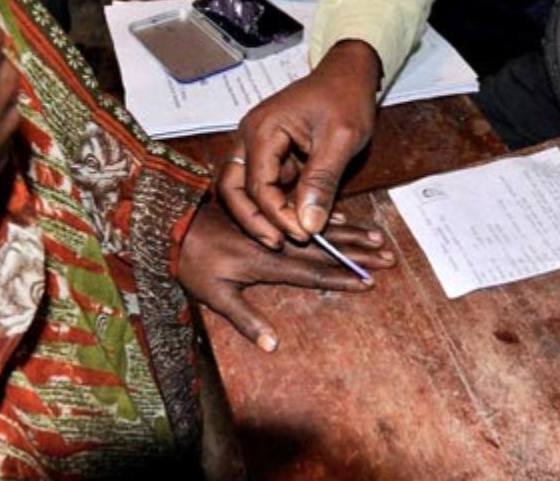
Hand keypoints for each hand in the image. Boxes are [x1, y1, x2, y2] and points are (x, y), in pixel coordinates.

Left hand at [178, 201, 393, 351]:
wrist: (170, 223)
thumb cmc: (191, 264)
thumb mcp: (215, 297)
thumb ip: (247, 320)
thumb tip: (274, 347)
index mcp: (266, 263)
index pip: (312, 273)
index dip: (342, 279)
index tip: (369, 283)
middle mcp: (276, 241)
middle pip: (325, 248)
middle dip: (357, 253)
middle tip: (388, 255)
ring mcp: (274, 226)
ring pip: (319, 229)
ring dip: (350, 234)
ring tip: (377, 237)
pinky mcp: (268, 214)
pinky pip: (304, 214)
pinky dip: (328, 218)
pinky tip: (346, 218)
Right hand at [219, 40, 380, 245]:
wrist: (350, 73)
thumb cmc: (346, 96)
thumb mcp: (341, 139)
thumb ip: (322, 182)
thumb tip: (309, 224)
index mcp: (262, 130)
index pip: (256, 184)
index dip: (276, 214)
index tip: (302, 234)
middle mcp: (250, 137)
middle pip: (233, 188)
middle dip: (253, 220)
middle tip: (278, 243)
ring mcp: (258, 145)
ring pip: (245, 189)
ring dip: (263, 214)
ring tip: (288, 237)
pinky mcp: (271, 153)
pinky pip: (266, 184)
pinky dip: (279, 204)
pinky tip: (300, 220)